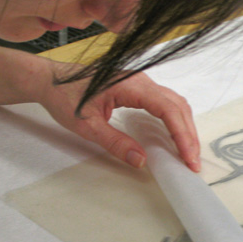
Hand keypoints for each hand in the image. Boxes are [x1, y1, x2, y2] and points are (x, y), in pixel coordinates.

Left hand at [38, 63, 201, 171]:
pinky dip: (174, 120)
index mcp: (130, 85)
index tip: (188, 157)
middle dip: (188, 134)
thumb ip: (115, 143)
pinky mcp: (137, 87)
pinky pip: (164, 102)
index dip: (182, 134)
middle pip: (177, 105)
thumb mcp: (87, 126)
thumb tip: (141, 160)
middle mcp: (140, 80)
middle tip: (192, 162)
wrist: (50, 80)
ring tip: (187, 152)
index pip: (167, 109)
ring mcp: (140, 82)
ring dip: (184, 127)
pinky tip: (174, 137)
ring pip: (173, 103)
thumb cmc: (64, 97)